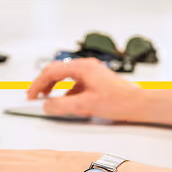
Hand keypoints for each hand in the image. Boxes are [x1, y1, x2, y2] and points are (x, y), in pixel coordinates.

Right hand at [27, 57, 145, 120]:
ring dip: (55, 88)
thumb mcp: (87, 105)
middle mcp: (85, 66)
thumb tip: (47, 105)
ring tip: (48, 100)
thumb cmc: (120, 101)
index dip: (37, 84)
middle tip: (35, 97)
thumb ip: (63, 105)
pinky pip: (74, 83)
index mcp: (82, 67)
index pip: (51, 72)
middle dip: (44, 84)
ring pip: (65, 77)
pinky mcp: (94, 80)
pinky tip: (67, 103)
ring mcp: (90, 73)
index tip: (30, 95)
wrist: (140, 104)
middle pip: (56, 71)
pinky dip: (66, 92)